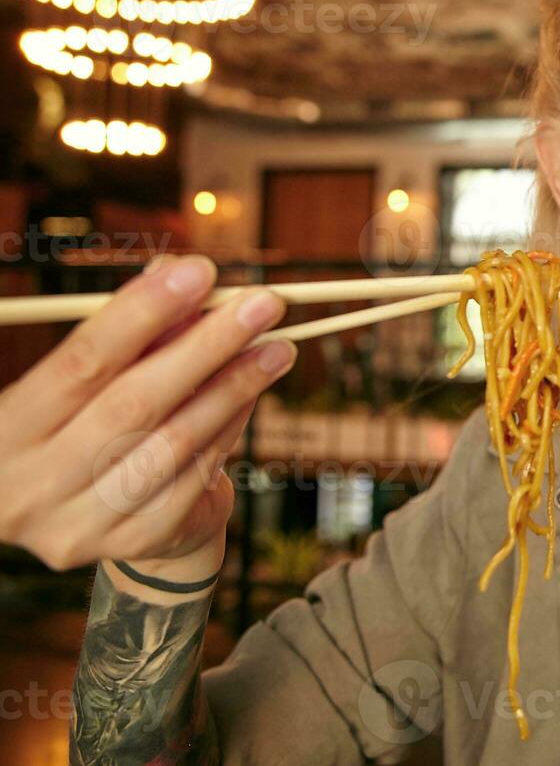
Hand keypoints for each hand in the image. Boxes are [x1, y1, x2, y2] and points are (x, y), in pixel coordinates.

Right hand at [0, 254, 295, 573]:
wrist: (90, 519)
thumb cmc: (86, 426)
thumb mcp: (87, 383)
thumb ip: (129, 334)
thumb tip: (177, 275)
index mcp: (4, 431)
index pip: (80, 362)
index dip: (143, 313)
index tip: (201, 272)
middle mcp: (31, 484)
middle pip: (134, 403)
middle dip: (207, 346)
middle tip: (264, 304)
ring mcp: (80, 523)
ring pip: (175, 442)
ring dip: (235, 387)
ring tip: (277, 348)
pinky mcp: (132, 542)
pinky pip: (196, 474)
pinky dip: (230, 426)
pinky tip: (253, 393)